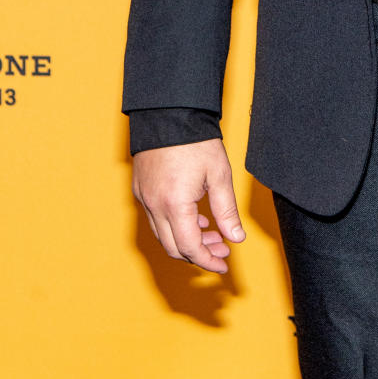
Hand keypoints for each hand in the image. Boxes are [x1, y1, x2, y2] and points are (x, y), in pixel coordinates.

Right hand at [132, 139, 244, 274]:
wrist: (169, 113)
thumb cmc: (196, 140)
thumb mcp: (219, 174)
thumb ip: (227, 210)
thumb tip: (236, 238)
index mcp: (175, 205)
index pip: (190, 248)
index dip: (208, 261)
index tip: (223, 264)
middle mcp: (154, 206)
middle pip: (174, 248)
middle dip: (199, 254)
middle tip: (222, 250)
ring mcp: (144, 198)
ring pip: (163, 236)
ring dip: (187, 241)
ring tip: (212, 234)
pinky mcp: (140, 190)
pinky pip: (156, 219)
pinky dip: (174, 226)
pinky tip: (194, 219)